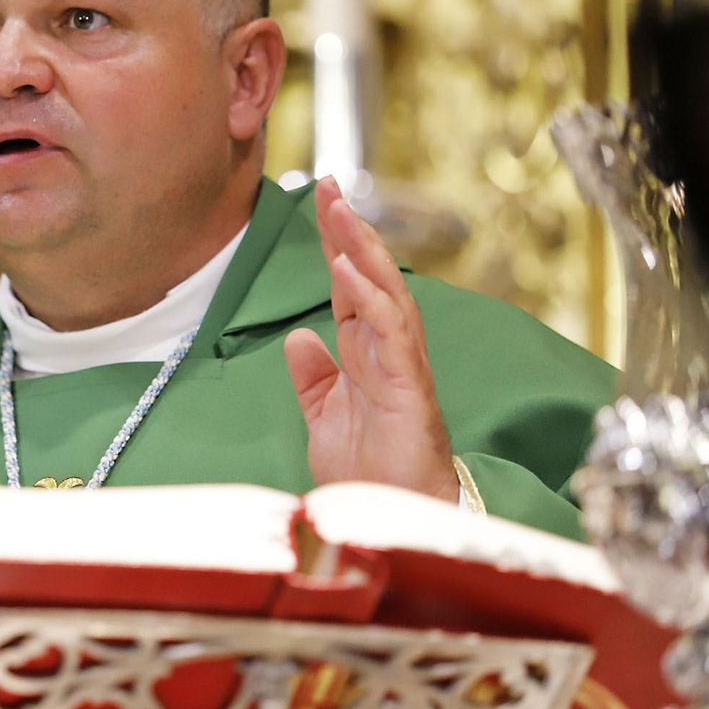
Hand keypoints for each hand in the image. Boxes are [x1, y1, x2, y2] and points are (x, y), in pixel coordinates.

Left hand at [283, 177, 459, 501]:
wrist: (388, 521)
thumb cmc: (367, 473)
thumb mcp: (323, 416)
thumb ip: (312, 376)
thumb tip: (300, 337)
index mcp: (364, 353)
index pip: (349, 287)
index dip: (335, 245)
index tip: (321, 202)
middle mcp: (386, 352)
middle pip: (371, 279)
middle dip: (351, 232)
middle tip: (330, 187)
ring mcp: (401, 367)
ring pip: (386, 295)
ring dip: (362, 253)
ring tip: (340, 214)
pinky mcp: (409, 389)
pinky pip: (390, 335)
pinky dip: (370, 301)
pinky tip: (346, 273)